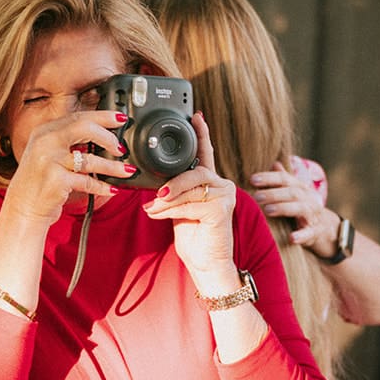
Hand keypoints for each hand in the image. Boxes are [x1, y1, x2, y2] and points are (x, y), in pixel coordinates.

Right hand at [3, 109, 132, 229]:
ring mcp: (50, 161)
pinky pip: (88, 182)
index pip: (78, 117)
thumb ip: (67, 141)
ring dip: (113, 167)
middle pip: (85, 128)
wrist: (23, 208)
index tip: (120, 119)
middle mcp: (45, 142)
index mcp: (44, 131)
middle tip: (121, 148)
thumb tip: (102, 135)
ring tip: (128, 170)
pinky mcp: (57, 181)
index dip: (103, 116)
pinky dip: (103, 187)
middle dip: (108, 136)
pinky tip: (113, 189)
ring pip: (90, 159)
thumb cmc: (39, 182)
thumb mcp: (47, 154)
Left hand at [142, 114, 237, 289]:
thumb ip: (172, 193)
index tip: (196, 115)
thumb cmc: (194, 238)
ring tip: (153, 208)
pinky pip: (190, 203)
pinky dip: (171, 210)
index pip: (206, 153)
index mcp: (211, 183)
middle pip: (195, 170)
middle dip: (172, 183)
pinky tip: (159, 215)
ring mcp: (225, 196)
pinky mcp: (222, 210)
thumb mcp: (178, 210)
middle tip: (155, 195)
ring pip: (190, 186)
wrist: (206, 264)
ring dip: (168, 199)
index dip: (202, 134)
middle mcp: (222, 186)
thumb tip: (154, 187)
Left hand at [248, 162, 336, 257]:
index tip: (252, 179)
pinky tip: (291, 238)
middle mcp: (308, 198)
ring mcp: (313, 215)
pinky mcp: (315, 232)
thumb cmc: (302, 207)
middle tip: (256, 196)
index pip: (285, 179)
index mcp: (301, 188)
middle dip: (274, 193)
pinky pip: (309, 233)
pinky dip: (301, 235)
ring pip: (301, 209)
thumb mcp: (294, 192)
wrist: (324, 227)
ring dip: (284, 208)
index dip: (269, 178)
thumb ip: (284, 180)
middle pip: (292, 193)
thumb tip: (274, 163)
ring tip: (267, 210)